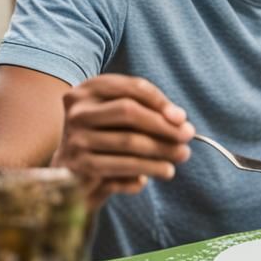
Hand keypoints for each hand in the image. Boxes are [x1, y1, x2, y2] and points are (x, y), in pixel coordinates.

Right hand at [51, 73, 194, 212]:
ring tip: (181, 156)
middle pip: (129, 111)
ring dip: (161, 151)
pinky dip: (147, 170)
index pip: (132, 87)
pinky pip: (121, 167)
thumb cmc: (106, 138)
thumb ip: (148, 112)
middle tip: (187, 137)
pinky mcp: (79, 167)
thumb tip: (180, 121)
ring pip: (128, 142)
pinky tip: (163, 171)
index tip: (182, 118)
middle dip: (163, 125)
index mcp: (90, 89)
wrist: (73, 173)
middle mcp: (78, 111)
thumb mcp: (121, 118)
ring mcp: (75, 139)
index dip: (160, 101)